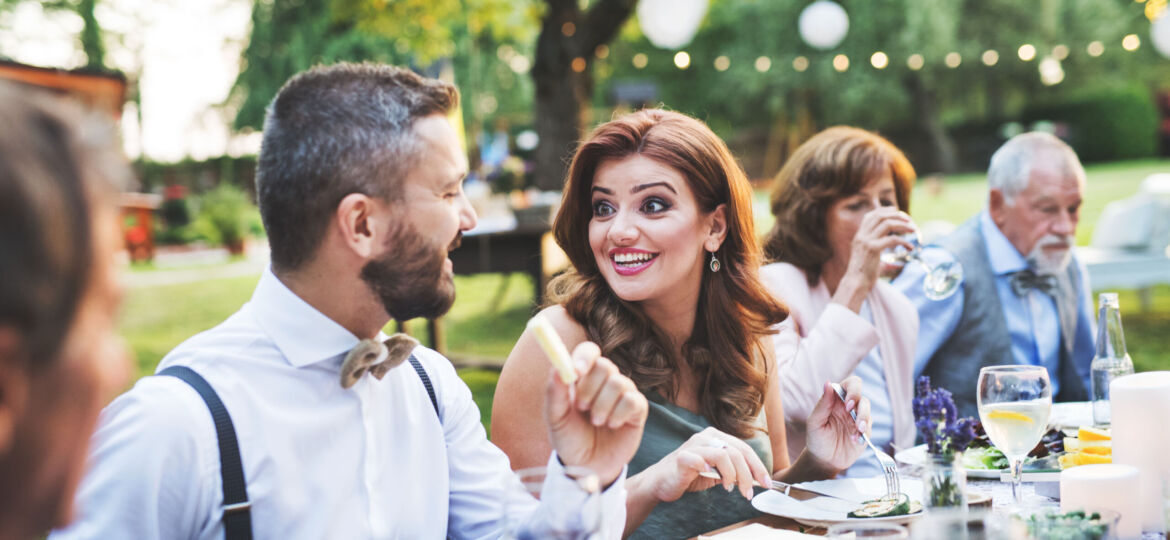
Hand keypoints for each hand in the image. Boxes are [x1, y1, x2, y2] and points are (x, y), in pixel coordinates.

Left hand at [546, 342, 647, 486]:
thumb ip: (555, 393)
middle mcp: (604, 381)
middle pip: (605, 365)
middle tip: (582, 407)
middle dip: (590, 388)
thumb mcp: (555, 418)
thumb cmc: (569, 439)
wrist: (587, 466)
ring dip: (603, 405)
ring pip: (619, 383)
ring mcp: (623, 393)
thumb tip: (558, 368)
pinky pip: (633, 399)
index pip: (589, 351)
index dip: (585, 357)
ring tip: (596, 422)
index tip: (577, 372)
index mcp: (582, 377)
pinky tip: (612, 425)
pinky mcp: (637, 409)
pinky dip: (618, 414)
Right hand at [643, 427, 771, 502]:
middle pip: (737, 452)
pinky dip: (710, 470)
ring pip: (724, 455)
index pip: (744, 448)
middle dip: (748, 474)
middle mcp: (706, 437)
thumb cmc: (689, 475)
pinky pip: (699, 460)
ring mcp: (693, 445)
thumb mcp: (717, 472)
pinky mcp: (681, 457)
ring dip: (733, 476)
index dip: (758, 466)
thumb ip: (734, 470)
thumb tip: (758, 478)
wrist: (660, 482)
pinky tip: (713, 480)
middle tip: (749, 492)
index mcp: (716, 437)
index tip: (767, 483)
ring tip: (730, 489)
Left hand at [805, 377, 869, 472]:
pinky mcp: (865, 431)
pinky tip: (855, 440)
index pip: (850, 385)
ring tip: (857, 431)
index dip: (853, 390)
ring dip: (863, 419)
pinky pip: (869, 428)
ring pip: (868, 411)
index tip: (847, 404)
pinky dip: (863, 433)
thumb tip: (828, 383)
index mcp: (836, 399)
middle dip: (860, 405)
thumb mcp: (815, 422)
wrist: (824, 461)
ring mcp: (857, 418)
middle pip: (862, 397)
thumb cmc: (816, 439)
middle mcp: (849, 407)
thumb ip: (823, 403)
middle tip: (851, 414)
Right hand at [834, 209, 914, 310]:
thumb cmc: (863, 276)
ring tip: (913, 230)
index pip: (870, 216)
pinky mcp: (873, 249)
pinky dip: (904, 242)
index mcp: (859, 236)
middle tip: (909, 220)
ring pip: (887, 224)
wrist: (855, 284)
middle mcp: (862, 236)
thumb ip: (883, 260)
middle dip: (896, 215)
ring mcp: (867, 241)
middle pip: (880, 216)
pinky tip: (910, 247)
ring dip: (903, 225)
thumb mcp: (872, 262)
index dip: (884, 211)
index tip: (896, 211)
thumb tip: (897, 265)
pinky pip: (893, 239)